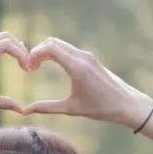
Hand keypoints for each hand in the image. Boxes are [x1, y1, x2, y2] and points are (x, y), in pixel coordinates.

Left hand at [0, 32, 28, 111]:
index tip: (27, 70)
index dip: (22, 55)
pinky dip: (4, 47)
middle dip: (21, 49)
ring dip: (13, 47)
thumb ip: (0, 103)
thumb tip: (21, 110)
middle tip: (28, 66)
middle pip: (6, 36)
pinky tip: (11, 60)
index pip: (6, 45)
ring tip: (23, 64)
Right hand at [22, 37, 152, 127]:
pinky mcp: (91, 58)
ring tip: (37, 67)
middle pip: (53, 42)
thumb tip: (25, 111)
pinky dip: (56, 53)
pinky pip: (69, 49)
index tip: (28, 68)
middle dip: (38, 51)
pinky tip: (51, 66)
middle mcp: (82, 57)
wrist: (126, 104)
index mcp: (77, 67)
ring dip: (46, 52)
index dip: (34, 54)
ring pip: (61, 44)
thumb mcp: (71, 109)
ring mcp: (87, 56)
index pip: (50, 48)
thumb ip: (46, 107)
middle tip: (30, 68)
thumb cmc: (100, 108)